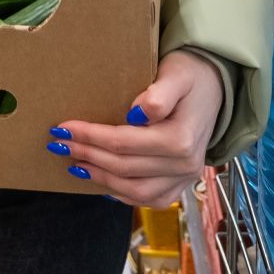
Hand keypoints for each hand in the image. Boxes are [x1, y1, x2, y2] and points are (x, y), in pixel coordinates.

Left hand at [47, 49, 222, 205]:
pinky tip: (101, 182)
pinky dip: (122, 195)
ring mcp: (184, 178)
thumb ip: (160, 93)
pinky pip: (149, 199)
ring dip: (100, 178)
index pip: (124, 143)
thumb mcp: (177, 74)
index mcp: (182, 139)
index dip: (90, 136)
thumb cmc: (191, 76)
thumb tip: (137, 113)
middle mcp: (185, 164)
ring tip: (74, 163)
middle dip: (87, 155)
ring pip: (135, 191)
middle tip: (59, 144)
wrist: (214, 88)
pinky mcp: (181, 184)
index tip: (63, 127)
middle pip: (125, 167)